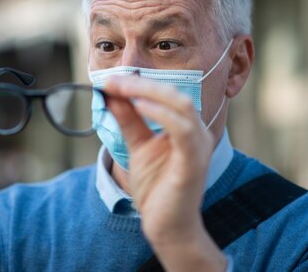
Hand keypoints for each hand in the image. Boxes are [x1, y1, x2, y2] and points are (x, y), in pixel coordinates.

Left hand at [104, 75, 226, 270]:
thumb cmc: (157, 187)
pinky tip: (140, 106)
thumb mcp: (138, 145)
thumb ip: (128, 119)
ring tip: (123, 88)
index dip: (137, 83)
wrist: (167, 226)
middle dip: (141, 83)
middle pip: (174, 94)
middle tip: (112, 80)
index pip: (164, 94)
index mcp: (186, 126)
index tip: (109, 80)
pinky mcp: (193, 163)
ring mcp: (198, 147)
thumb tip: (112, 93)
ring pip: (181, 106)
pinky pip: (183, 131)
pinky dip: (162, 114)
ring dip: (150, 93)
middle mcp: (197, 133)